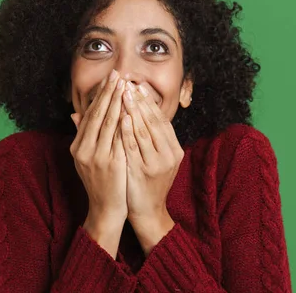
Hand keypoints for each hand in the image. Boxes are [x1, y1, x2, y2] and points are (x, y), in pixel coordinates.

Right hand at [69, 70, 126, 256]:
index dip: (100, 95)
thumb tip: (75, 113)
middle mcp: (83, 149)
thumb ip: (82, 135)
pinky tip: (128, 110)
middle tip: (118, 74)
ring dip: (116, 102)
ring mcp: (96, 157)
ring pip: (107, 123)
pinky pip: (117, 139)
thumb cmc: (100, 181)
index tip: (110, 78)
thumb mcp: (86, 158)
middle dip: (108, 93)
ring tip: (124, 85)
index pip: (90, 114)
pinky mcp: (109, 164)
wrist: (105, 209)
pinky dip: (122, 123)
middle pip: (97, 114)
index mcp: (77, 146)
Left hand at [120, 81, 184, 252]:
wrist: (148, 212)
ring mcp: (158, 163)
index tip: (137, 85)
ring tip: (124, 93)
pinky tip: (122, 118)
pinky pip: (135, 147)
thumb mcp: (152, 157)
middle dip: (140, 101)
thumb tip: (136, 113)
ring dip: (134, 110)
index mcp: (174, 149)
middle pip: (154, 121)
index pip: (161, 119)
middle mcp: (169, 154)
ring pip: (145, 131)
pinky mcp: (144, 172)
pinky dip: (128, 131)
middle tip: (129, 83)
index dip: (149, 102)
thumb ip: (147, 137)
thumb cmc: (147, 182)